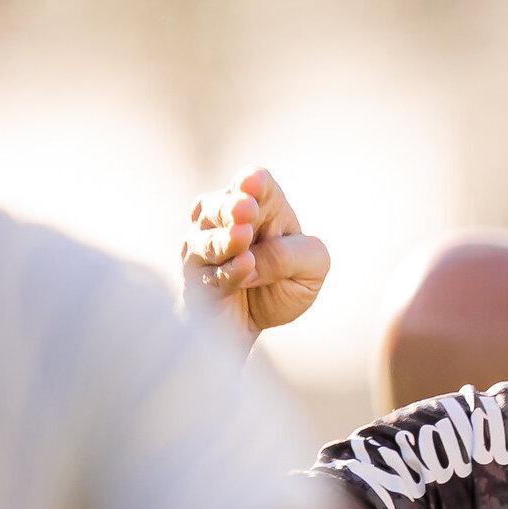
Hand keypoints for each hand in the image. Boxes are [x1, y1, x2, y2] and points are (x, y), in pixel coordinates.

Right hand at [181, 167, 329, 340]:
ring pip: (208, 238)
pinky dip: (230, 270)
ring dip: (226, 238)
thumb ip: (291, 256)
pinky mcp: (196, 279)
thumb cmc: (287, 286)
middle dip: (232, 206)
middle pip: (221, 204)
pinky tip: (246, 266)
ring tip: (242, 236)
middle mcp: (225, 221)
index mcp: (262, 208)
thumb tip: (254, 258)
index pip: (255, 184)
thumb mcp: (311, 269)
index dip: (253, 183)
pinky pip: (212, 273)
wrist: (255, 326)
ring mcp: (204, 247)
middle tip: (246, 208)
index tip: (254, 183)